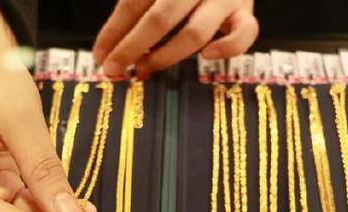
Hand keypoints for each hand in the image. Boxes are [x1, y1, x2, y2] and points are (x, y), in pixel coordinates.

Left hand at [93, 0, 257, 77]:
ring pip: (195, 33)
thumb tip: (110, 45)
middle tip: (114, 69)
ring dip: (165, 56)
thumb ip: (139, 4)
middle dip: (132, 48)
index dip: (113, 31)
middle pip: (159, 18)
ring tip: (145, 68)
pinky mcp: (246, 11)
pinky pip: (245, 33)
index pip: (133, 2)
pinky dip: (227, 48)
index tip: (100, 55)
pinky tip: (207, 56)